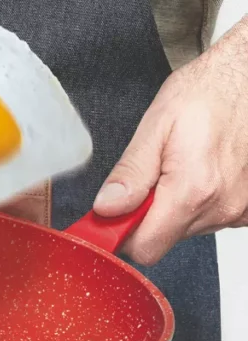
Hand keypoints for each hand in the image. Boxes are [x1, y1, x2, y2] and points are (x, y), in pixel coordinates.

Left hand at [93, 19, 247, 264]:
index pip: (145, 247)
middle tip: (151, 174)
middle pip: (164, 238)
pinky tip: (202, 170)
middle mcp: (222, 207)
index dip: (121, 233)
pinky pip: (210, 217)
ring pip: (187, 228)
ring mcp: (240, 210)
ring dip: (175, 205)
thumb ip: (130, 173)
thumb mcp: (156, 125)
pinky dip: (199, 200)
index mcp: (192, 190)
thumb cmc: (208, 93)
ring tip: (182, 164)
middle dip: (148, 214)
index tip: (112, 214)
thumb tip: (106, 207)